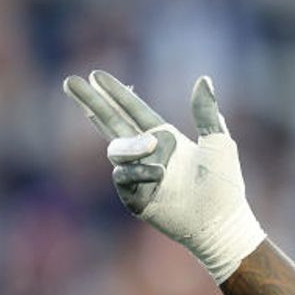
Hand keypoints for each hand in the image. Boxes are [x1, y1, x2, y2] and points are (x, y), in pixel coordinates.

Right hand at [63, 70, 265, 283]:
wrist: (221, 220)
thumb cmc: (224, 183)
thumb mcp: (218, 141)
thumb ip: (206, 112)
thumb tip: (204, 78)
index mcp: (166, 137)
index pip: (133, 111)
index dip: (116, 93)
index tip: (95, 74)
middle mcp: (148, 154)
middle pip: (111, 123)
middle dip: (91, 102)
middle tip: (70, 80)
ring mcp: (139, 175)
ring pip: (116, 150)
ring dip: (133, 146)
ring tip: (155, 145)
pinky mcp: (134, 197)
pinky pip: (123, 176)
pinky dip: (140, 171)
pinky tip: (160, 174)